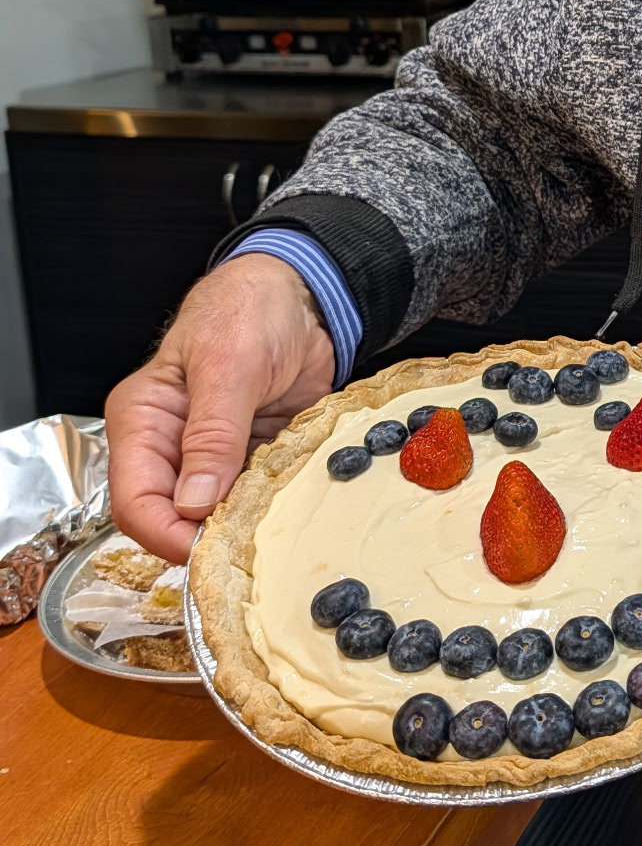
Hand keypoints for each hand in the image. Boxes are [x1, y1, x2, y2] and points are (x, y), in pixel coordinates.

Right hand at [105, 256, 335, 562]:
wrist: (302, 295)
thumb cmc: (249, 310)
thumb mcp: (230, 365)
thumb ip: (213, 433)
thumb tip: (194, 502)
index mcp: (144, 421)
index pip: (135, 501)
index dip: (166, 534)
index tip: (206, 550)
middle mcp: (171, 445)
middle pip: (173, 519)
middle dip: (208, 537)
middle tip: (248, 547)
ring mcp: (213, 456)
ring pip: (218, 516)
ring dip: (245, 525)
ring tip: (275, 528)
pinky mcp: (252, 458)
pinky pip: (257, 499)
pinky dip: (273, 507)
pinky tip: (293, 508)